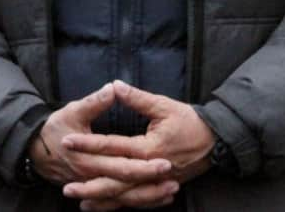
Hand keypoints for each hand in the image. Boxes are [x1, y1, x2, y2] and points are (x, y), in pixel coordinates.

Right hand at [27, 83, 175, 207]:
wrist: (37, 151)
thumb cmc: (55, 129)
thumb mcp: (73, 111)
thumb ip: (94, 102)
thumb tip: (113, 88)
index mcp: (89, 158)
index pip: (122, 164)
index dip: (144, 164)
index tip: (165, 160)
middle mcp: (93, 176)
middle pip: (127, 184)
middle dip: (151, 182)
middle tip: (173, 178)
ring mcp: (95, 186)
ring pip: (125, 198)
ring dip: (149, 197)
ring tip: (171, 192)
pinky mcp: (96, 189)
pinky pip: (120, 202)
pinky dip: (140, 202)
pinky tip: (157, 199)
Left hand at [61, 80, 214, 209]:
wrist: (217, 141)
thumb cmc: (190, 121)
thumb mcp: (163, 105)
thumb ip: (136, 98)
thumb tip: (114, 85)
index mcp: (148, 148)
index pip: (111, 147)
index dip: (87, 144)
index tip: (66, 142)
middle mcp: (150, 170)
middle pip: (115, 181)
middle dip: (90, 186)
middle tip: (67, 188)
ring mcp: (157, 182)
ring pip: (126, 196)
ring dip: (103, 200)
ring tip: (81, 203)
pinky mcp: (162, 186)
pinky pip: (139, 201)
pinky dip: (122, 205)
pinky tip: (106, 206)